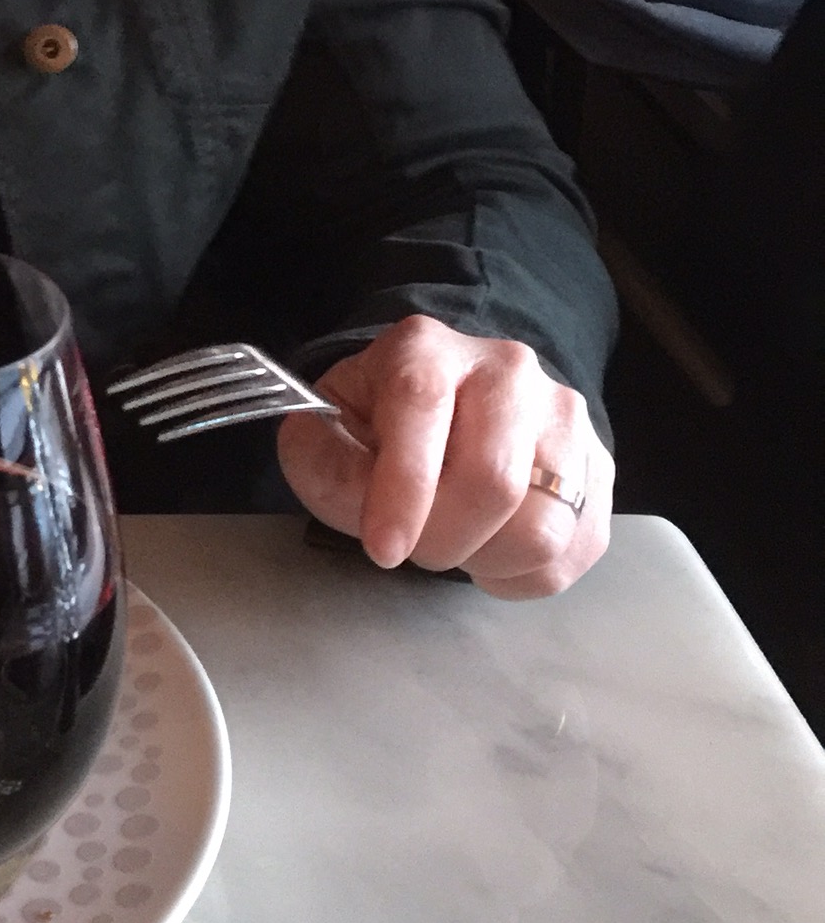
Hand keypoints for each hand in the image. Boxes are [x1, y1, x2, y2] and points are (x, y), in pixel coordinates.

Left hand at [276, 315, 610, 597]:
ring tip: (454, 542)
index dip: (403, 487)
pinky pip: (573, 552)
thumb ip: (324, 462)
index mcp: (428, 349)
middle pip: (492, 480)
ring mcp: (564, 419)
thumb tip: (358, 500)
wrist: (453, 407)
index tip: (382, 547)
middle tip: (413, 545)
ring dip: (484, 559)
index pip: (422, 405)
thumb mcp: (326, 430)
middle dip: (442, 539)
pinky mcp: (598, 470)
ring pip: (542, 527)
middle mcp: (508, 371)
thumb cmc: (382, 424)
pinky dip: (521, 574)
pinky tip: (490, 549)